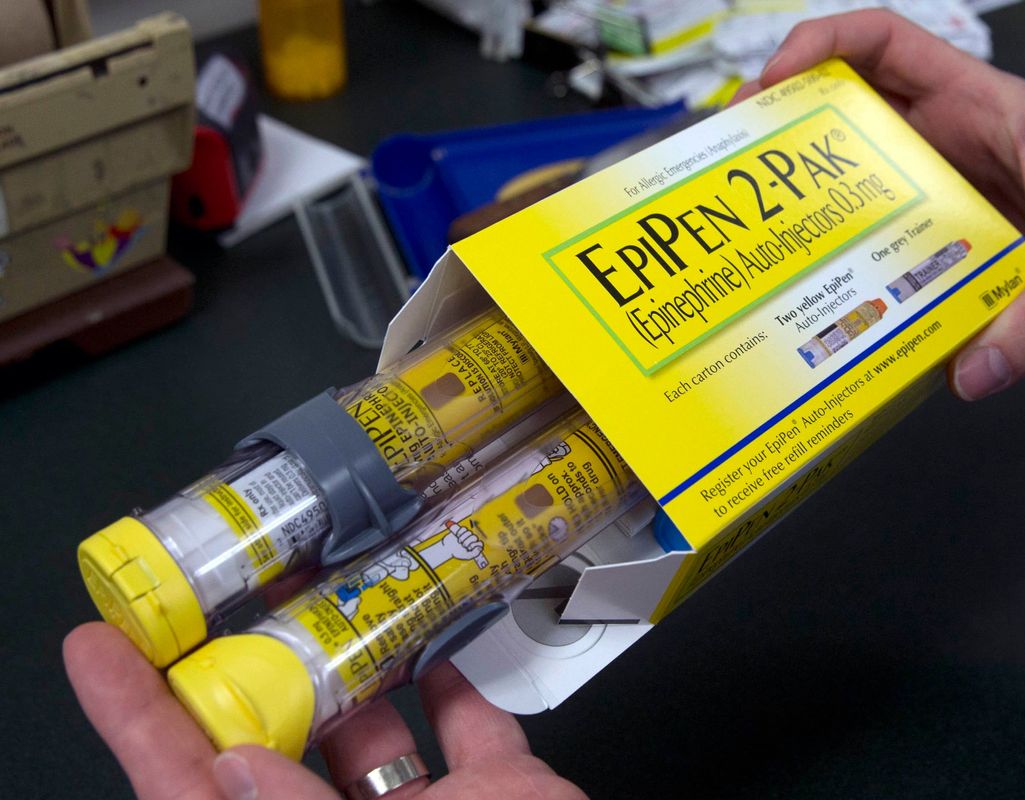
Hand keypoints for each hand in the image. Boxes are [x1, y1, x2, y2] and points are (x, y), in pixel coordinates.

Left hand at [64, 622, 584, 799]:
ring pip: (373, 740)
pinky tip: (444, 636)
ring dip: (358, 671)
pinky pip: (472, 735)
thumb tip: (228, 765)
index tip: (100, 648)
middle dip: (252, 674)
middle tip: (229, 602)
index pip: (189, 794)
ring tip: (334, 600)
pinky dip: (460, 687)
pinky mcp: (502, 798)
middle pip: (277, 753)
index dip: (138, 725)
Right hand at [446, 522, 485, 564]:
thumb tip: (479, 548)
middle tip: (462, 545)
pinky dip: (460, 532)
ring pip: (469, 532)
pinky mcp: (462, 531)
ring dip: (463, 537)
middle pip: (474, 537)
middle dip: (468, 542)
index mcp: (475, 546)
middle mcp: (472, 540)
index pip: (480, 543)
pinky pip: (463, 529)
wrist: (448, 549)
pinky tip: (457, 535)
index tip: (468, 548)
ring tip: (459, 542)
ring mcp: (467, 535)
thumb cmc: (458, 553)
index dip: (474, 545)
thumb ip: (475, 553)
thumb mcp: (467, 556)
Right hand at [736, 10, 1024, 398]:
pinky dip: (842, 244)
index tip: (775, 81)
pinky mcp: (942, 233)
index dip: (823, 44)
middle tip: (739, 159)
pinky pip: (878, 228)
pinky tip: (815, 279)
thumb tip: (971, 371)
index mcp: (987, 108)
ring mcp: (944, 186)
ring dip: (805, 186)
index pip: (889, 43)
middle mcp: (954, 140)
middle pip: (852, 103)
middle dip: (788, 118)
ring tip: (757, 222)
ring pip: (856, 167)